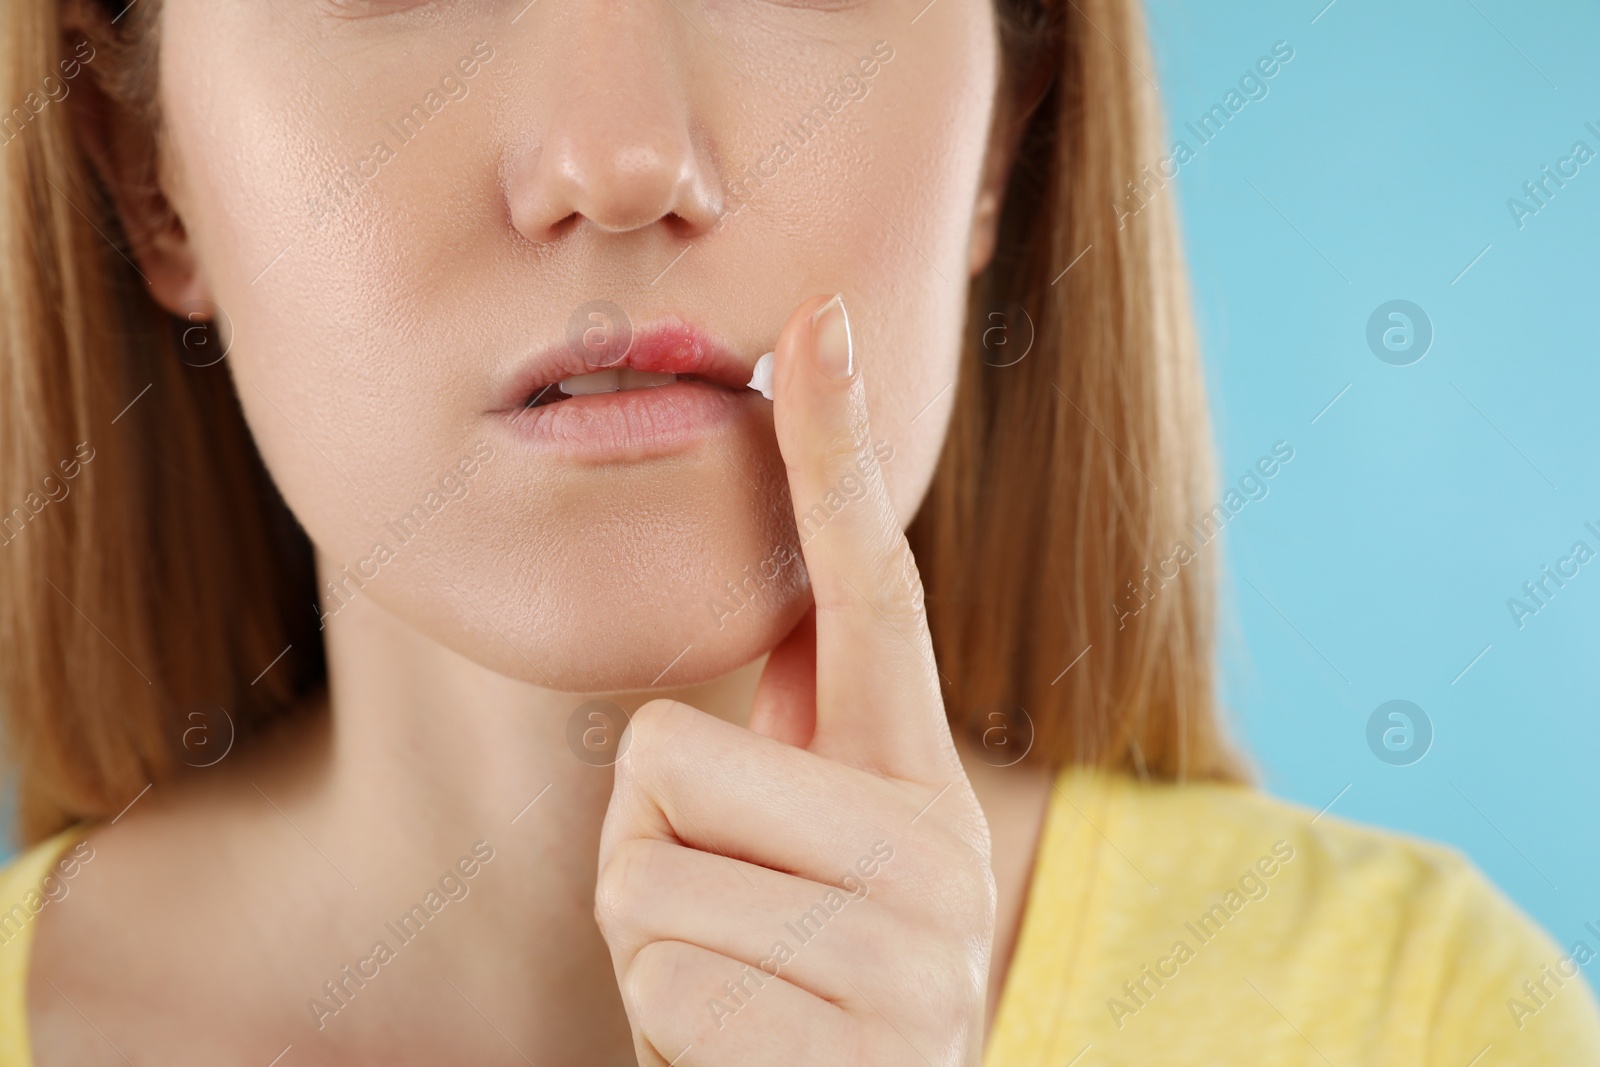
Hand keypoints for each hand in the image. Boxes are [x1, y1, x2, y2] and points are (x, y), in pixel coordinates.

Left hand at [595, 294, 995, 1065]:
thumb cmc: (814, 984)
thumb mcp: (823, 857)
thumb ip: (811, 742)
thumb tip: (800, 605)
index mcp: (915, 778)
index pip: (872, 585)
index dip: (838, 449)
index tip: (815, 320)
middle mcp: (936, 850)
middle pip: (664, 756)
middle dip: (647, 843)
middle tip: (722, 914)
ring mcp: (914, 959)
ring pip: (639, 875)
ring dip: (652, 943)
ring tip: (735, 986)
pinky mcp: (860, 1055)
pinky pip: (661, 981)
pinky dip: (669, 1023)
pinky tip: (742, 1050)